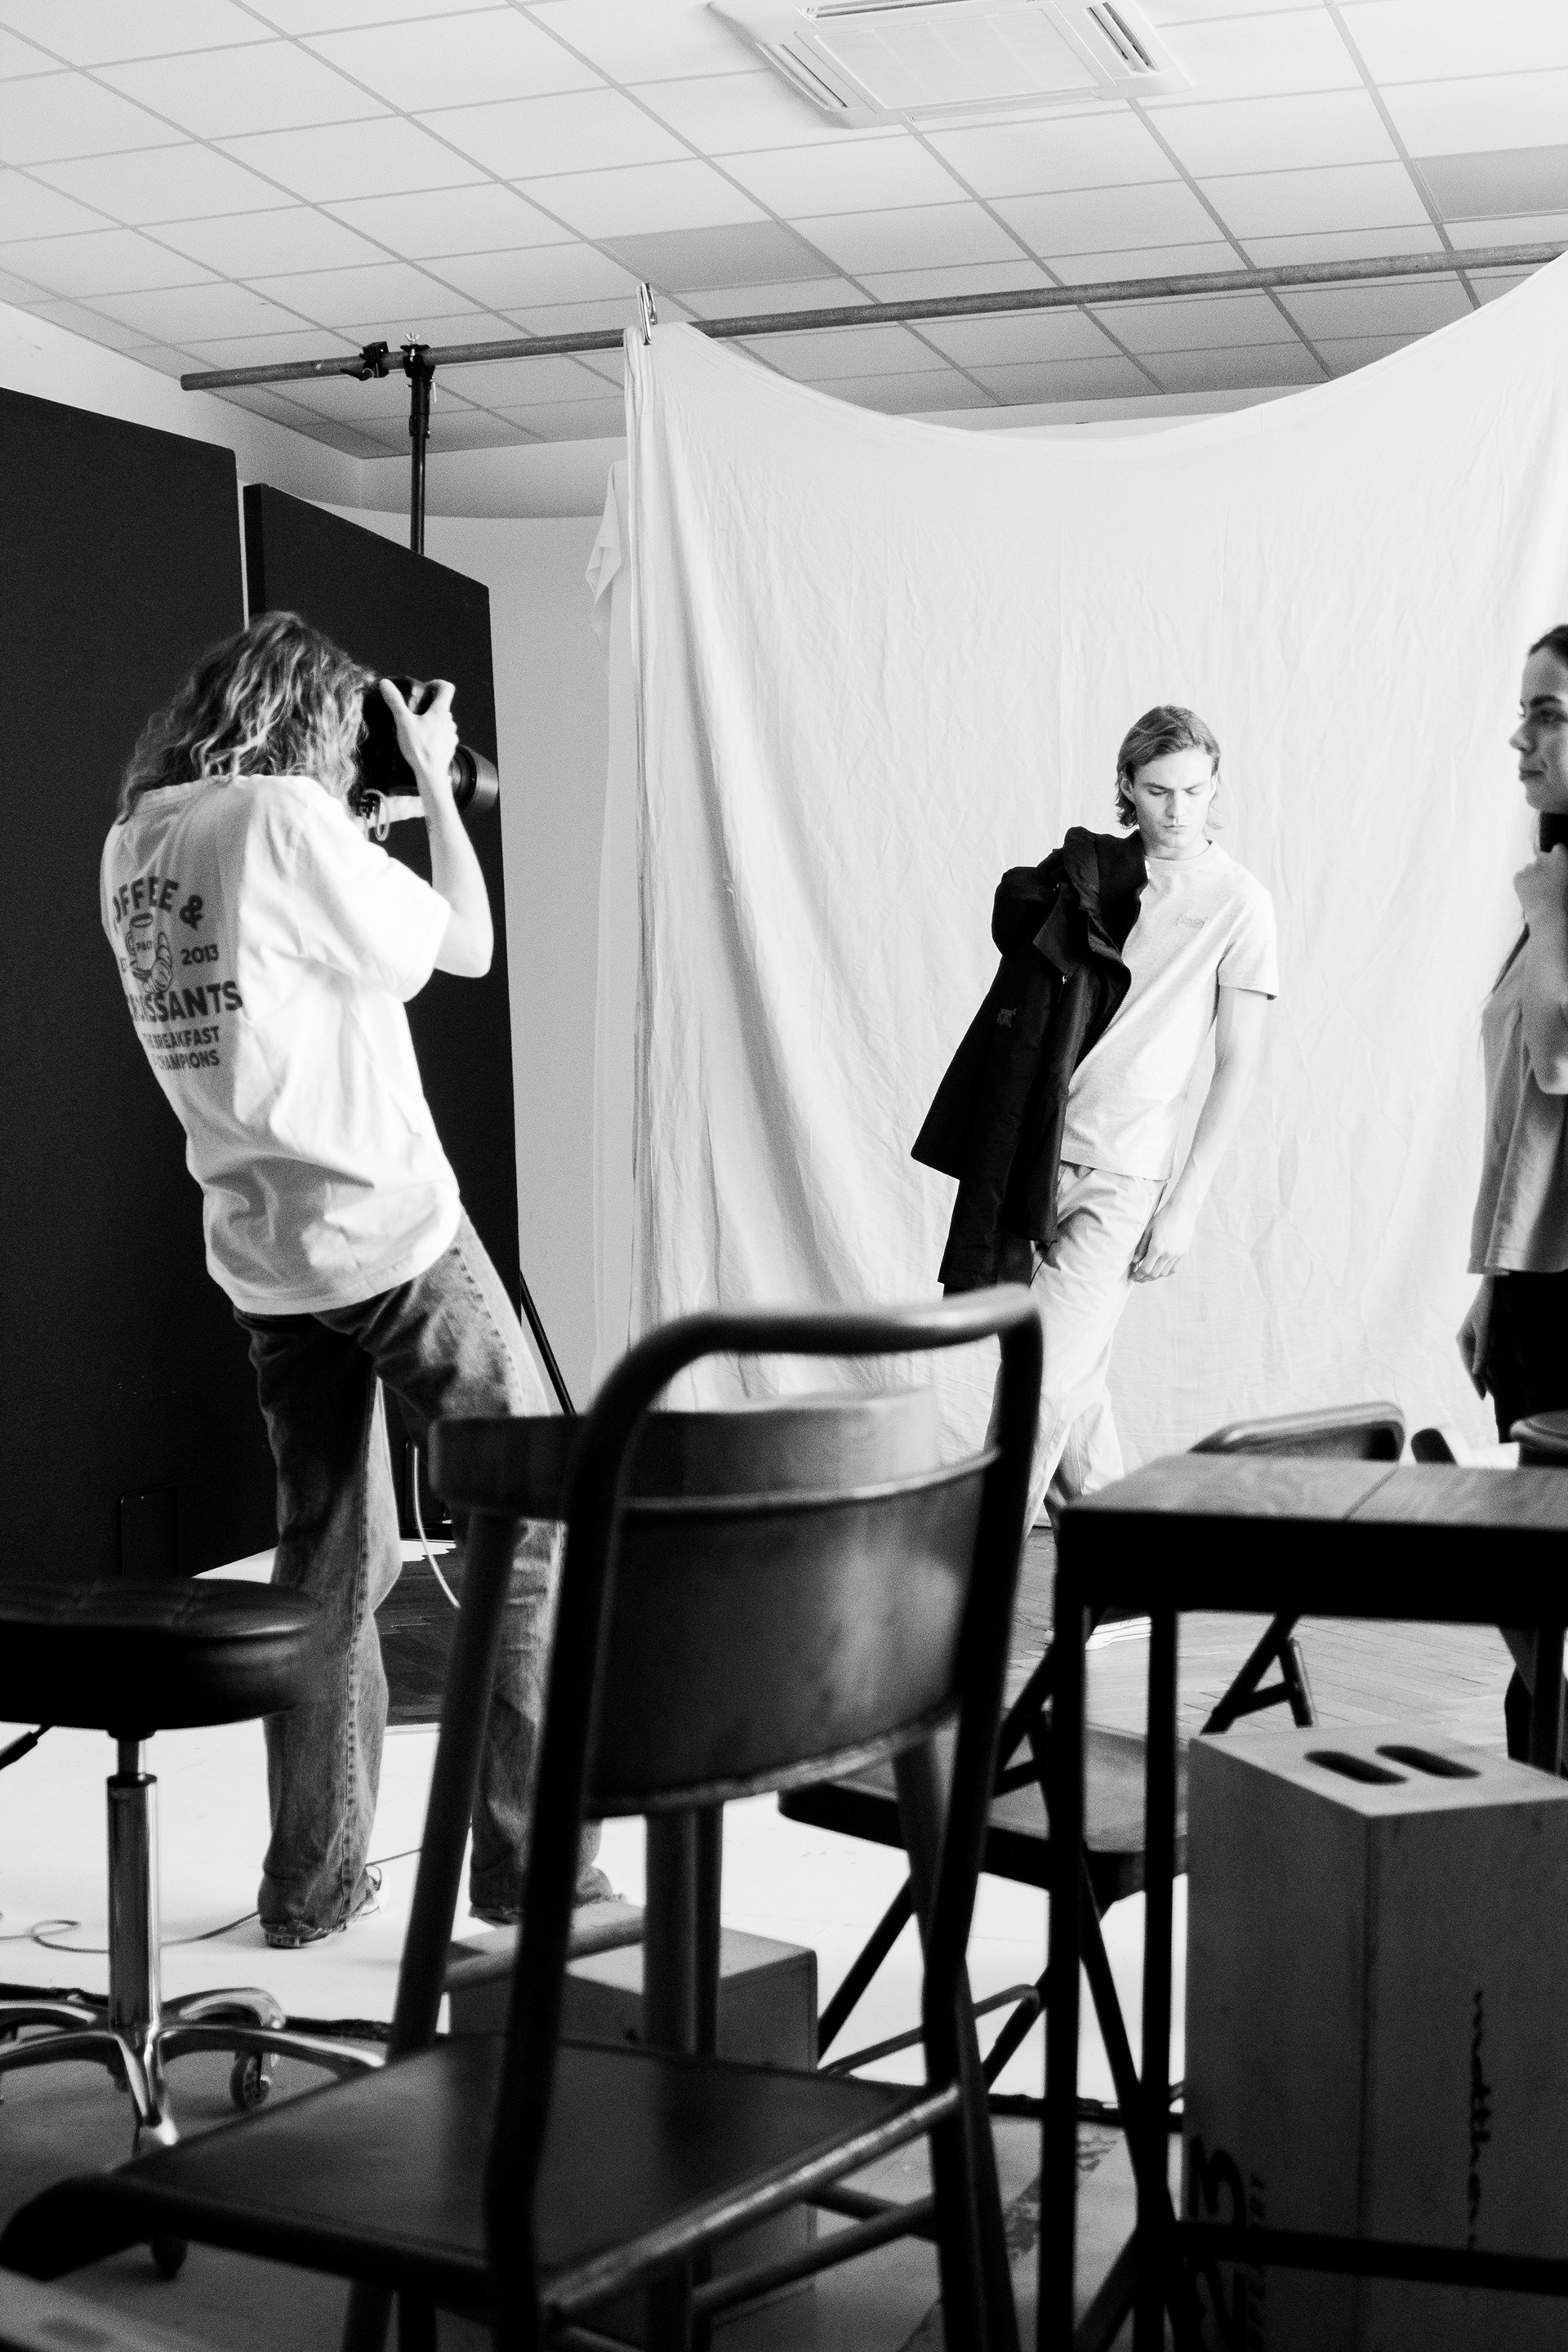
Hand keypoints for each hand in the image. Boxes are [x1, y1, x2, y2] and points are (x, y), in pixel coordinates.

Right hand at [380, 676, 457, 801]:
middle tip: (416, 711)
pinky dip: (436, 735)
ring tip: (419, 728)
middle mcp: (449, 721)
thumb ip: (395, 702)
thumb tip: (386, 683)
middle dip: (431, 705)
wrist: (430, 774)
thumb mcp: (403, 722)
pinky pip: (445, 735)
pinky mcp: (450, 747)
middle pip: (443, 706)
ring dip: (434, 721)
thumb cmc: (418, 748)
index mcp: (440, 711)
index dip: (437, 684)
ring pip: (444, 721)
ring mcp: (452, 735)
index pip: (447, 688)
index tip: (427, 689)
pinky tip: (425, 742)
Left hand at [1131, 1190, 1197, 1282]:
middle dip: (1144, 1278)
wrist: (1182, 1211)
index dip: (1138, 1276)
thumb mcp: (1148, 1230)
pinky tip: (1160, 1269)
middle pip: (1154, 1274)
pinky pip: (1174, 1269)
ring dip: (1154, 1276)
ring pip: (1164, 1273)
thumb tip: (1135, 1261)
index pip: (1145, 1269)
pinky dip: (1166, 1272)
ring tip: (1148, 1273)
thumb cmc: (1163, 1217)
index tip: (1133, 1277)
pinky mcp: (1183, 1253)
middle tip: (1138, 1277)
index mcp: (1156, 1247)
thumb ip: (1141, 1247)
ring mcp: (1177, 1254)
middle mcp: (1168, 1253)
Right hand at [1457, 1277, 1493, 1398]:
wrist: (1492, 1285)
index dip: (1476, 1382)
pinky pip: (1485, 1353)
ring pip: (1480, 1360)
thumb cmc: (1487, 1305)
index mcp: (1463, 1340)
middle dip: (1481, 1380)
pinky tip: (1495, 1371)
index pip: (1470, 1367)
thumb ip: (1482, 1350)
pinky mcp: (1484, 1334)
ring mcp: (1475, 1338)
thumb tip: (1478, 1372)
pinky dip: (1490, 1363)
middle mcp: (1466, 1341)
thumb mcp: (1485, 1329)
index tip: (1482, 1397)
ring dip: (1486, 1373)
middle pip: (1474, 1365)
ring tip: (1493, 1388)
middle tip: (1490, 1397)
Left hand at [1513, 843, 1567, 927]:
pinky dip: (1523, 883)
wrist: (1548, 914)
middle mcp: (1544, 858)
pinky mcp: (1518, 877)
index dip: (1557, 857)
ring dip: (1533, 875)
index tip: (1557, 866)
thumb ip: (1564, 870)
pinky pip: (1520, 876)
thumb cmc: (1566, 900)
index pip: (1558, 848)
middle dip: (1543, 865)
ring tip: (1538, 891)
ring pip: (1530, 868)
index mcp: (1560, 857)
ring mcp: (1529, 867)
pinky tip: (1529, 894)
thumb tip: (1560, 870)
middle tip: (1546, 881)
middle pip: (1541, 856)